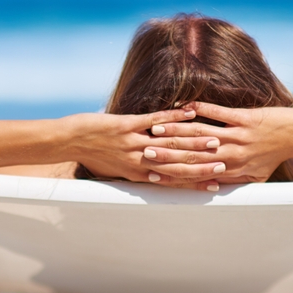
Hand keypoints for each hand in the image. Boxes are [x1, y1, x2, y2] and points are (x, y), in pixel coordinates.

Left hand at [67, 108, 227, 186]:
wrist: (68, 142)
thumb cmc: (90, 157)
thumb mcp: (115, 171)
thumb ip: (135, 172)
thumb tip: (151, 175)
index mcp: (138, 173)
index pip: (173, 179)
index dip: (196, 180)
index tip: (216, 181)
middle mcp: (139, 161)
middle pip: (176, 164)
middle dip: (202, 163)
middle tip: (224, 163)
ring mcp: (133, 143)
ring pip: (170, 143)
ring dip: (194, 141)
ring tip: (216, 139)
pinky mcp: (125, 125)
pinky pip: (154, 121)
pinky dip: (174, 117)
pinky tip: (190, 111)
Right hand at [139, 101, 292, 184]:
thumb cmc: (275, 155)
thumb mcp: (256, 175)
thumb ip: (235, 181)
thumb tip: (214, 187)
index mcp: (232, 170)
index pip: (196, 172)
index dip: (173, 172)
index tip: (152, 171)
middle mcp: (232, 155)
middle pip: (193, 154)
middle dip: (167, 152)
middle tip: (145, 150)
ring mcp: (238, 136)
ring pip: (201, 133)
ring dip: (177, 130)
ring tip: (157, 128)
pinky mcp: (245, 118)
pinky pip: (219, 113)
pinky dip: (201, 109)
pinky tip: (185, 106)